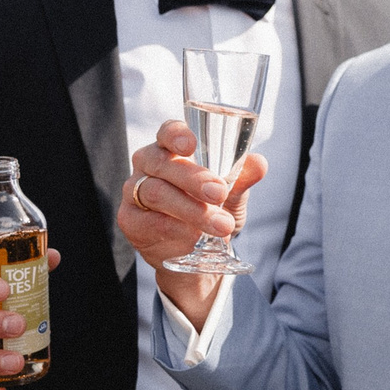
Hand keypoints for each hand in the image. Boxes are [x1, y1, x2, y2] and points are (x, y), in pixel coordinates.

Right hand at [119, 119, 268, 323]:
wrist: (198, 256)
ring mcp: (134, 192)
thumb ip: (243, 177)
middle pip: (163, 163)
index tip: (191, 145)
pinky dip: (176, 228)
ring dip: (191, 209)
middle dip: (194, 179)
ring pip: (157, 193)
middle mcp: (148, 166)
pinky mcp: (130, 220)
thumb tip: (259, 163)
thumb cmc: (212, 211)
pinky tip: (194, 237)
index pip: (168, 132)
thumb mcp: (233, 194)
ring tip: (220, 225)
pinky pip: (150, 221)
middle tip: (219, 193)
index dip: (177, 135)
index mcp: (171, 150)